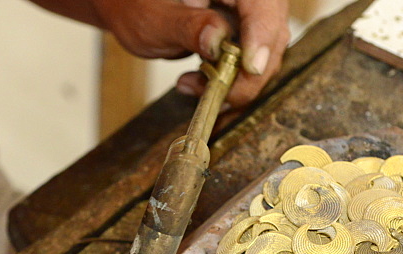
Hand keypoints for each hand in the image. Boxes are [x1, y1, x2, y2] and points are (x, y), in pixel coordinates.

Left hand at [93, 0, 289, 106]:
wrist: (131, 10)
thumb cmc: (138, 6)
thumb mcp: (156, 19)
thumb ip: (189, 27)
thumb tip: (218, 40)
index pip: (262, 5)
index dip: (262, 35)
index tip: (251, 67)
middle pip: (272, 31)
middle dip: (250, 72)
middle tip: (219, 94)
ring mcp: (247, 14)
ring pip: (266, 52)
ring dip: (239, 82)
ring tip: (194, 86)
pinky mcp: (243, 34)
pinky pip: (251, 62)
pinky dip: (232, 82)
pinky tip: (199, 85)